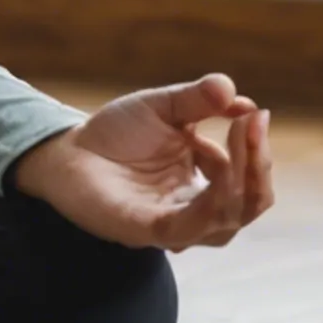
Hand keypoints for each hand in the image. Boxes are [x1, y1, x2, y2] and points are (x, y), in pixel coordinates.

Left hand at [10, 72, 274, 251]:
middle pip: (249, 203)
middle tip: (252, 123)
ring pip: (225, 220)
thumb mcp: (161, 108)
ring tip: (237, 141)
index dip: (256, 146)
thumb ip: (197, 101)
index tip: (255, 112)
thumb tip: (235, 92)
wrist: (64, 150)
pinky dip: (209, 205)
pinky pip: (188, 227)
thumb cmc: (115, 134)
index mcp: (207, 181)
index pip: (250, 176)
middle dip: (257, 164)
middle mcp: (197, 208)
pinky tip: (220, 172)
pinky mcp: (146, 229)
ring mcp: (173, 222)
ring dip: (240, 182)